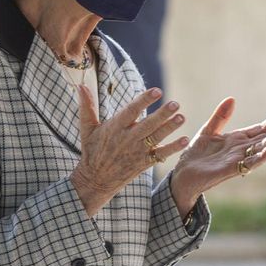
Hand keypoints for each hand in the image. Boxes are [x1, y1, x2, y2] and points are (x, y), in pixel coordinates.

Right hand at [71, 86, 188, 216]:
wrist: (95, 180)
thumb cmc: (92, 150)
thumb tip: (80, 85)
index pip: (131, 111)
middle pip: (147, 125)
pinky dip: (173, 148)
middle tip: (176, 104)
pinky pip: (161, 155)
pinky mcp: (144, 163)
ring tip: (182, 117)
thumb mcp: (87, 129)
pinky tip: (185, 140)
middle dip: (162, 115)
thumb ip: (86, 107)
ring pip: (156, 138)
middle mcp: (127, 139)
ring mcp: (137, 152)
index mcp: (115, 128)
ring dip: (170, 128)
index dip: (144, 101)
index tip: (157, 91)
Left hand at [170, 99, 265, 214]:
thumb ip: (221, 117)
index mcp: (237, 140)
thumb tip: (232, 98)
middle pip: (264, 139)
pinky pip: (249, 164)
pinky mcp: (230, 169)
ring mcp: (237, 160)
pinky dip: (260, 157)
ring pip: (260, 150)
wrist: (182, 175)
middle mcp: (240, 150)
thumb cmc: (195, 155)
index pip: (258, 129)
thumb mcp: (208, 130)